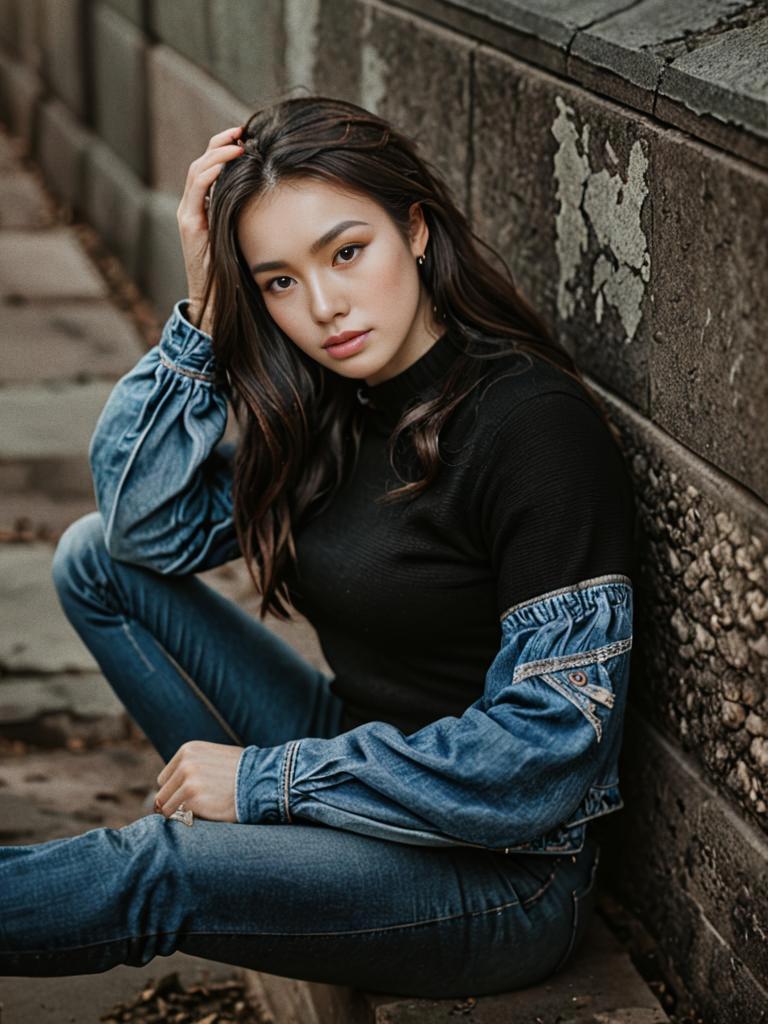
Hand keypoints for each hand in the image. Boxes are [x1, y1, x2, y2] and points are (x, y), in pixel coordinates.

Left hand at [154, 740, 243, 822]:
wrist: (261, 779)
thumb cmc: (241, 770)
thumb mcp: (214, 756)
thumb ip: (193, 765)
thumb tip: (173, 785)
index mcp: (187, 751)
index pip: (165, 779)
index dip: (175, 790)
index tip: (188, 797)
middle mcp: (185, 764)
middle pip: (163, 794)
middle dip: (174, 803)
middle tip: (192, 809)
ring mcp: (188, 782)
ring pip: (167, 808)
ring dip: (181, 813)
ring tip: (202, 811)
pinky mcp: (193, 801)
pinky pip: (181, 817)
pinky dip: (192, 819)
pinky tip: (209, 812)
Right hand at [176, 124, 245, 333]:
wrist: (218, 305)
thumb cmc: (239, 276)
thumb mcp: (251, 237)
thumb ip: (256, 217)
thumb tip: (285, 197)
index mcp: (210, 208)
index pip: (215, 168)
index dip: (230, 149)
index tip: (251, 136)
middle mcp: (196, 208)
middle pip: (205, 162)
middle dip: (223, 142)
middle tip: (243, 129)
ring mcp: (190, 215)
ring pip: (198, 171)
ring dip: (217, 152)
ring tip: (237, 141)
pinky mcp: (190, 226)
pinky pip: (196, 190)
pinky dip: (211, 172)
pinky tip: (228, 161)